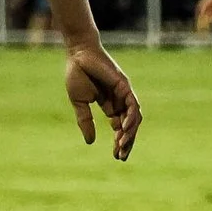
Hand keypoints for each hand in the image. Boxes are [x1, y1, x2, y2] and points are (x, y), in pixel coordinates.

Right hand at [64, 41, 142, 159]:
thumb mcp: (80, 102)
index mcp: (110, 105)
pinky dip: (131, 117)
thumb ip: (85, 121)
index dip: (119, 142)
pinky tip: (124, 128)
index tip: (116, 156)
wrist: (78, 53)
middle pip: (129, 125)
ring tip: (121, 145)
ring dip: (130, 132)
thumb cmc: (77, 74)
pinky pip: (132, 104)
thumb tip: (90, 142)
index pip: (119, 127)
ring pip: (134, 117)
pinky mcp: (124, 85)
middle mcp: (120, 100)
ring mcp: (124, 93)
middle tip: (121, 156)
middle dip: (127, 141)